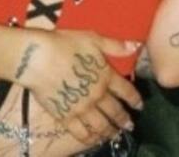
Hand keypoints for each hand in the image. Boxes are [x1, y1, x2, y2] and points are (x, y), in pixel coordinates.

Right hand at [16, 29, 142, 145]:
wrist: (39, 59)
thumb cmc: (65, 44)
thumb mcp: (93, 39)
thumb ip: (115, 46)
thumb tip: (136, 45)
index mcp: (106, 75)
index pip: (126, 91)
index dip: (134, 99)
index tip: (140, 105)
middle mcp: (97, 95)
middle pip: (115, 111)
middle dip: (124, 119)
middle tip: (130, 125)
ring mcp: (82, 108)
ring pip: (101, 125)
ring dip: (110, 131)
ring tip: (115, 134)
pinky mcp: (65, 117)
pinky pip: (81, 133)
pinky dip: (90, 138)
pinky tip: (94, 140)